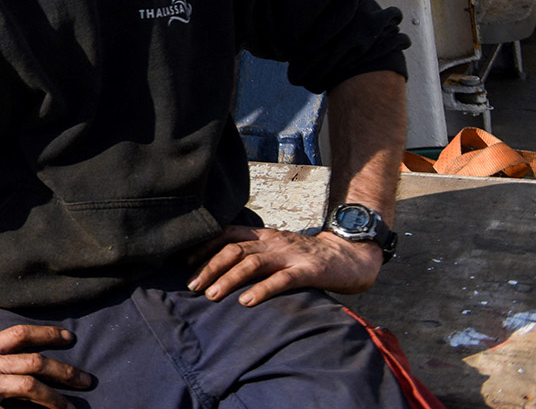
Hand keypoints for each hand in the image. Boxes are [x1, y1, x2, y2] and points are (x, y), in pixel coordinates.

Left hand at [189, 225, 381, 305]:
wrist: (350, 257)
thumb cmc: (308, 258)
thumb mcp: (278, 250)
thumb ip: (256, 253)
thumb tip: (224, 268)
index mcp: (264, 235)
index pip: (227, 234)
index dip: (204, 247)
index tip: (185, 261)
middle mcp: (272, 241)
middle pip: (233, 249)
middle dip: (209, 266)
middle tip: (191, 285)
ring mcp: (289, 255)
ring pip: (252, 263)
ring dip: (228, 279)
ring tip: (211, 295)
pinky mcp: (308, 271)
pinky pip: (281, 280)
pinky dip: (261, 290)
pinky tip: (246, 302)